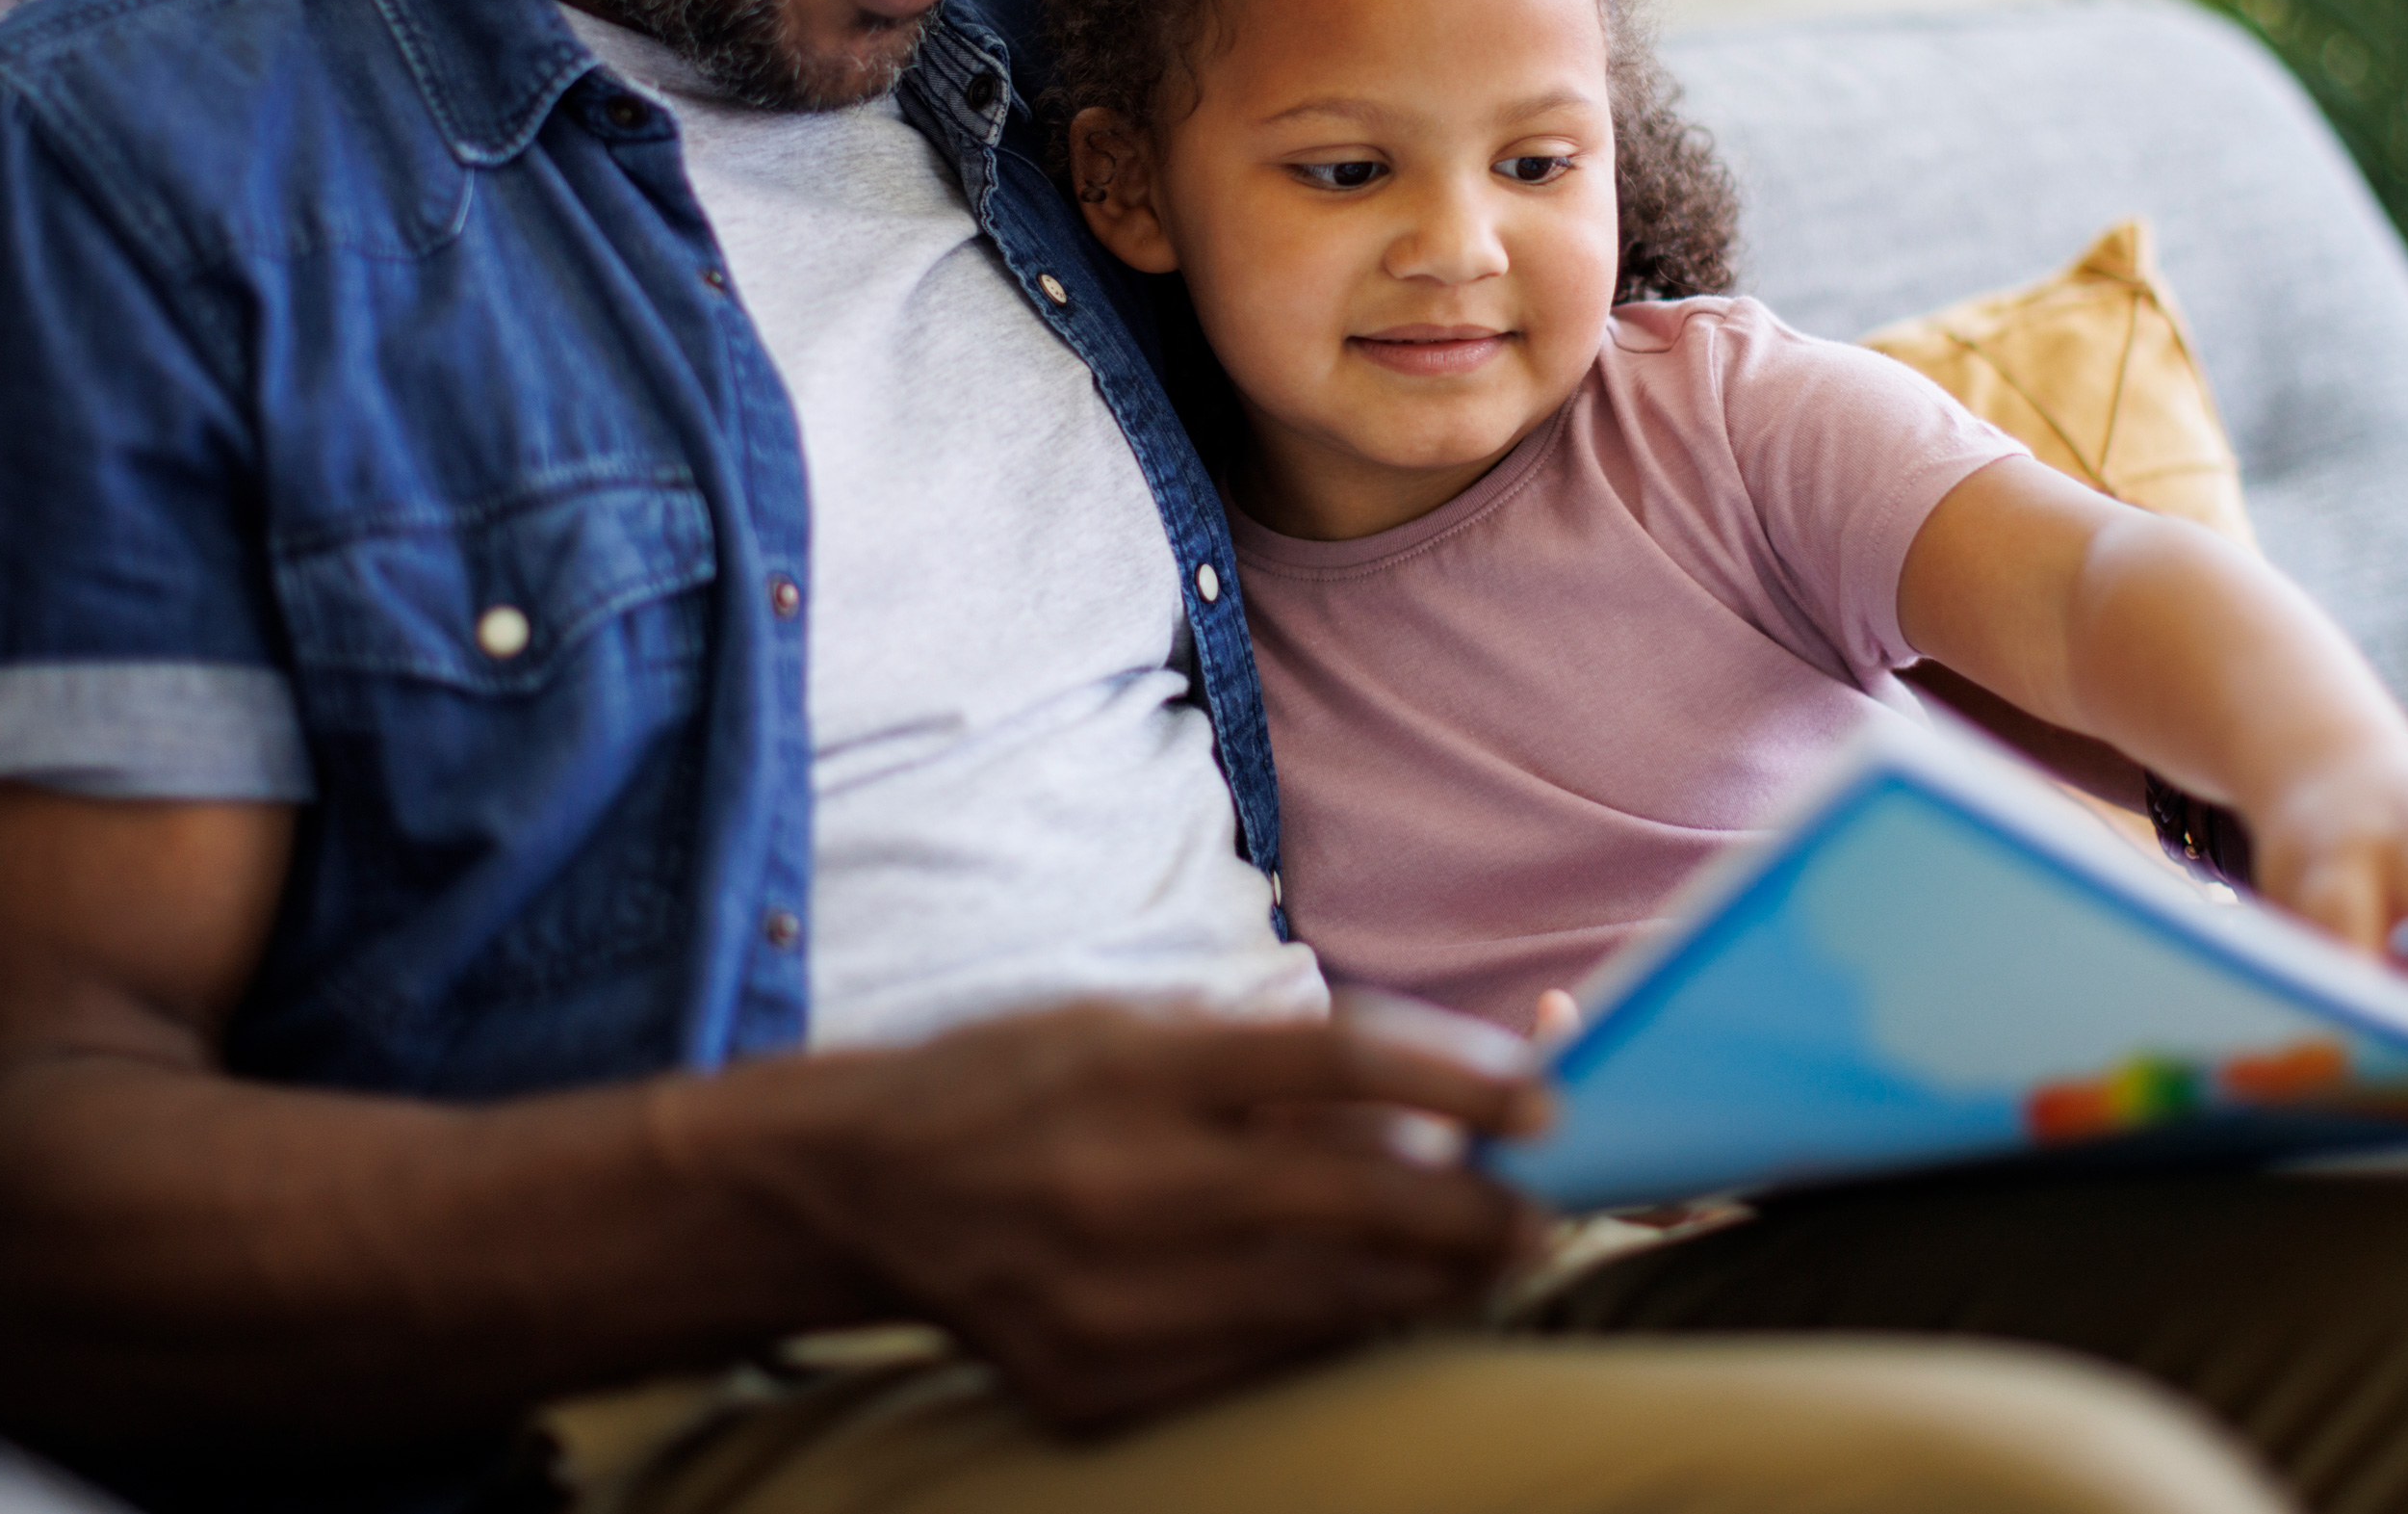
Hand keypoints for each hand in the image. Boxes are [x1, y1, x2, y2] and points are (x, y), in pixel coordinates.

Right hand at [749, 1002, 1549, 1430]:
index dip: (1465, 1081)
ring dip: (1422, 1282)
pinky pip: (1256, 1366)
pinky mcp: (1099, 1386)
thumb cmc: (1020, 1082)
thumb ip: (1275, 1063)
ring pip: (1327, 1303)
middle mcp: (1128, 1183)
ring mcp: (1113, 1301)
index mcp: (1140, 1066)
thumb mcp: (1137, 1023)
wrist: (859, 1191)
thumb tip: (1434, 1108)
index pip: (1340, 1060)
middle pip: (1358, 1200)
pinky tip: (1359, 1304)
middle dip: (1476, 1213)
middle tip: (1538, 1210)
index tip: (1547, 1102)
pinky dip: (1323, 1332)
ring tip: (1475, 1257)